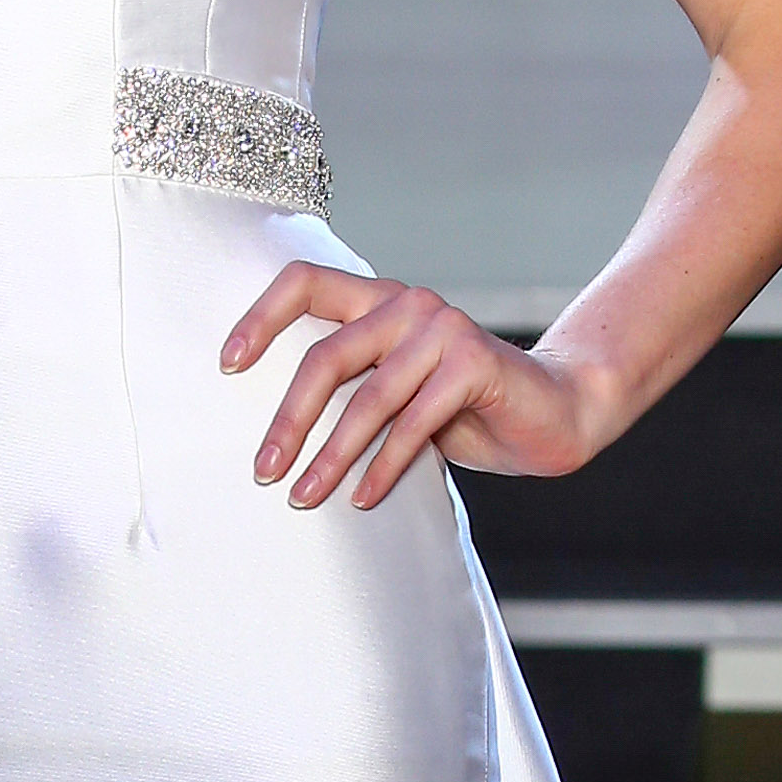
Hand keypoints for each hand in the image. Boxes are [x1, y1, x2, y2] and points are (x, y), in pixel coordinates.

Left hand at [219, 264, 606, 511]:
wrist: (554, 412)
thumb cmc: (464, 409)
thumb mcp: (396, 394)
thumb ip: (351, 390)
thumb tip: (275, 434)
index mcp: (379, 300)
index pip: (304, 283)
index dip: (260, 318)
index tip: (226, 366)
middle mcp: (407, 304)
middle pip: (326, 355)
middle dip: (289, 419)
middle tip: (264, 468)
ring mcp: (442, 329)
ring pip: (367, 398)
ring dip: (330, 455)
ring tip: (302, 497)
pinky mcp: (474, 363)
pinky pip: (413, 424)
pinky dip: (382, 467)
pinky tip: (363, 499)